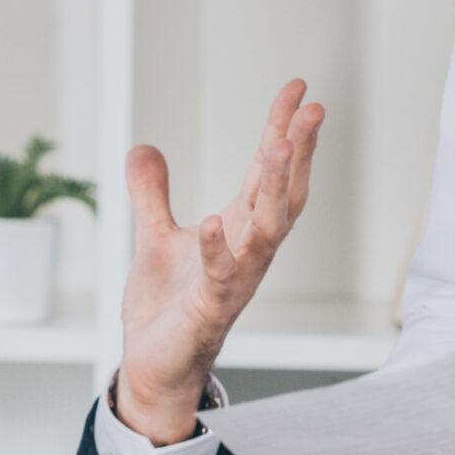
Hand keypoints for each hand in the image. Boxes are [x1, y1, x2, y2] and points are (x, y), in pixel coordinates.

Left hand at [117, 80, 324, 443]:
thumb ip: (151, 194)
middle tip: (312, 109)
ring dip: (272, 190)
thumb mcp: (155, 238)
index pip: (266, 172)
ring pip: (266, 231)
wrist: (154, 365)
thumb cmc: (167, 307)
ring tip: (277, 148)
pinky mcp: (208, 310)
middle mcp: (248, 252)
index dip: (282, 129)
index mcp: (239, 230)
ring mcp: (234, 281)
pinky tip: (212, 220)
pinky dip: (217, 250)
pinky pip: (220, 277)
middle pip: (283, 193)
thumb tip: (143, 147)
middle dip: (298, 152)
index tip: (298, 89)